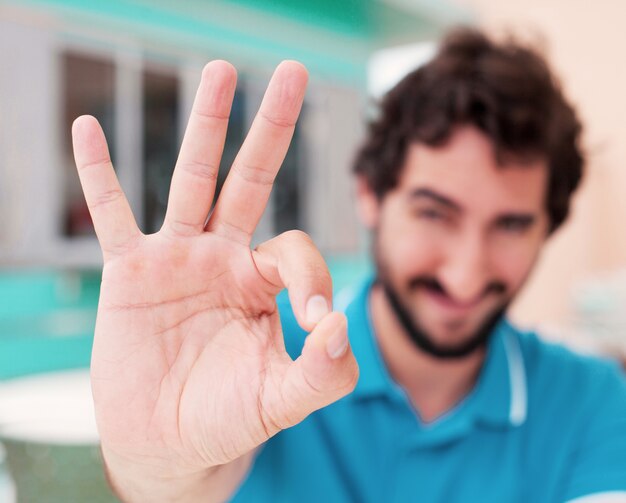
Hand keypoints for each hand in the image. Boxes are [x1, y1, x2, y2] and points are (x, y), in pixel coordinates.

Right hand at [72, 61, 358, 500]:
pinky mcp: (129, 271)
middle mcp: (225, 257)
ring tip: (222, 72)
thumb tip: (340, 324)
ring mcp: (177, 258)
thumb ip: (325, 371)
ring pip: (193, 179)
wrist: (171, 444)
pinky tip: (89, 128)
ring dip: (207, 126)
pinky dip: (98, 174)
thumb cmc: (231, 417)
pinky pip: (112, 213)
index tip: (313, 322)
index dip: (312, 277)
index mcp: (265, 282)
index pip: (297, 249)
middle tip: (296, 72)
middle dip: (273, 129)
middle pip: (253, 179)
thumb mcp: (286, 399)